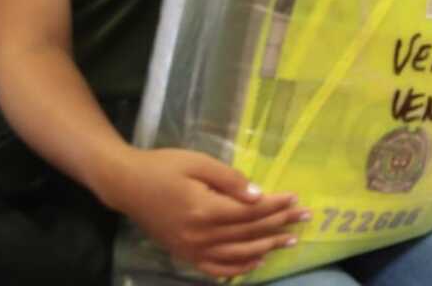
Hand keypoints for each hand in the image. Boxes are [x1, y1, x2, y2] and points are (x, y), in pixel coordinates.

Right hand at [99, 148, 304, 280]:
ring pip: (237, 253)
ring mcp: (191, 249)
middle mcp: (200, 236)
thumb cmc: (163, 167)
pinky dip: (238, 267)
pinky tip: (256, 262)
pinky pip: (215, 268)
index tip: (297, 199)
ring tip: (290, 241)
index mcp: (205, 211)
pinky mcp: (184, 254)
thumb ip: (230, 180)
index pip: (251, 212)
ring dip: (266, 247)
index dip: (276, 206)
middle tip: (304, 217)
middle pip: (249, 232)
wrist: (126, 185)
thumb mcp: (198, 163)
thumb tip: (258, 195)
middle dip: (280, 224)